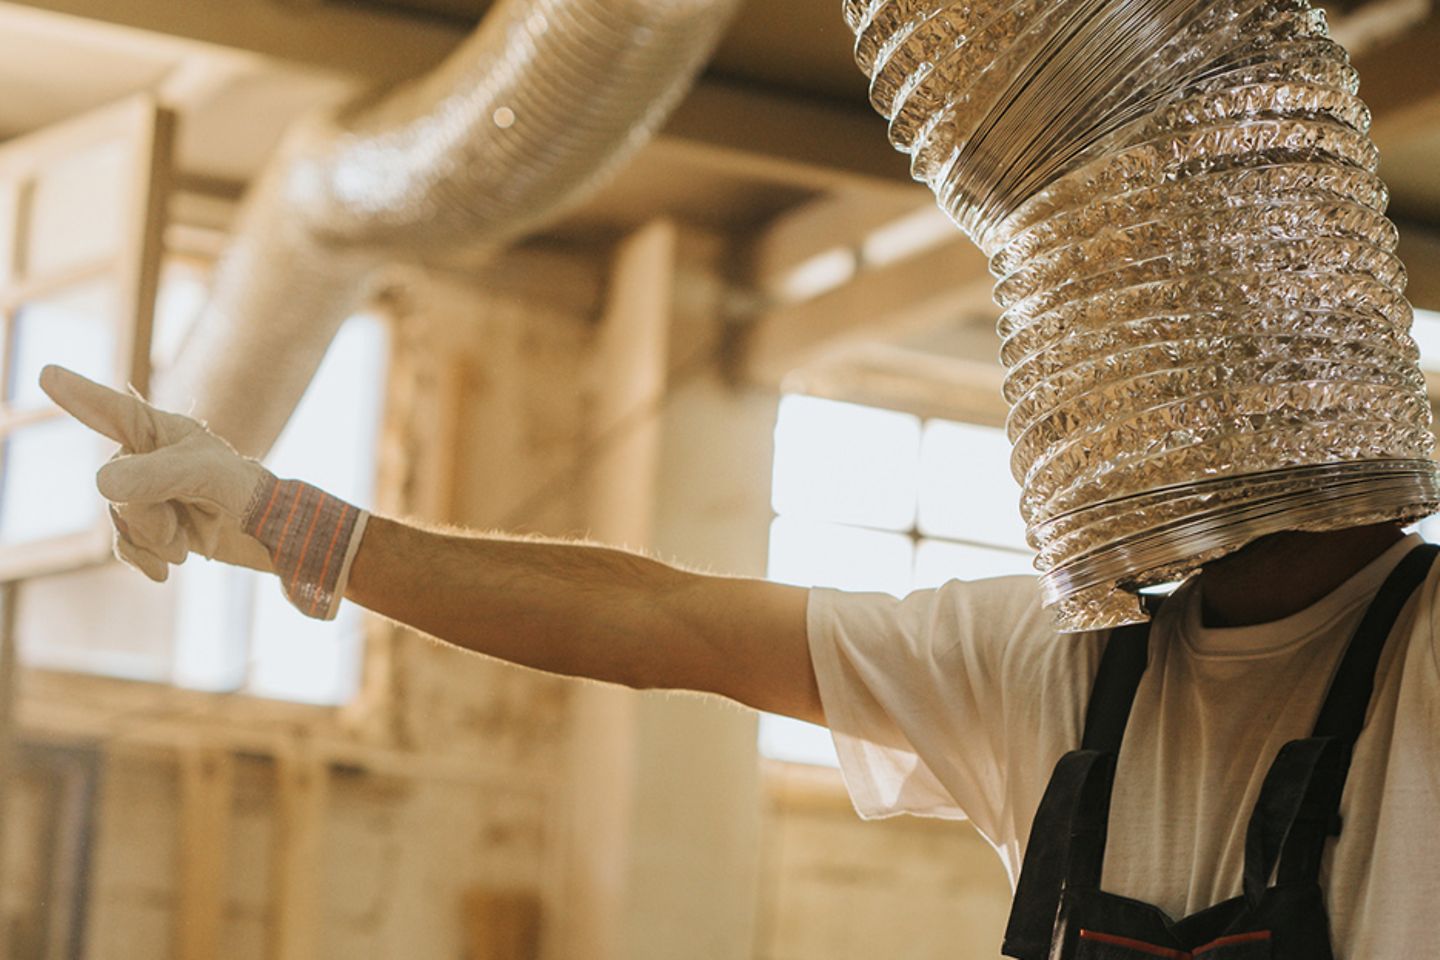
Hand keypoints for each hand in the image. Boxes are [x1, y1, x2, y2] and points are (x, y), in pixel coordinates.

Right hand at [41, 365, 367, 619]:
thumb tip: (100, 484)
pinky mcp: (154, 523)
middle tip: (181, 525)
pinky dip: (142, 557)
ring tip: (186, 543)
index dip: (79, 395)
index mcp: (160, 431)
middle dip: (146, 514)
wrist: (275, 537)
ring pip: (120, 518)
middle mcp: (148, 457)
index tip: (49, 373)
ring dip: (152, 538)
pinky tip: (164, 571)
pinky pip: (125, 543)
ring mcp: (148, 491)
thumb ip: (158, 476)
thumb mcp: (208, 477)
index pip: (110, 410)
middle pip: (112, 487)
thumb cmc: (250, 492)